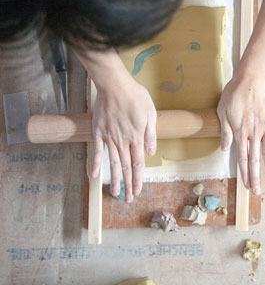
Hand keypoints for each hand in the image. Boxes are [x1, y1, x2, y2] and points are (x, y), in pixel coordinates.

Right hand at [90, 76, 156, 202]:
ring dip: (114, 178)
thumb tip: (151, 152)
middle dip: (128, 184)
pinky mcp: (98, 131)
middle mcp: (122, 140)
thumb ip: (151, 134)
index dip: (138, 178)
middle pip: (126, 167)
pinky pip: (96, 150)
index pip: (138, 163)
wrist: (114, 85)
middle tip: (128, 199)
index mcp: (136, 136)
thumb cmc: (135, 96)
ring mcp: (109, 137)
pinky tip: (93, 175)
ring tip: (115, 193)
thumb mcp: (150, 113)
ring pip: (113, 162)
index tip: (138, 190)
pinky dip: (94, 163)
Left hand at [217, 72, 264, 194]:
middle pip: (255, 159)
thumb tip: (226, 149)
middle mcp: (254, 132)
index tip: (246, 185)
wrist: (252, 76)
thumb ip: (225, 131)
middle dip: (256, 177)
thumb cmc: (234, 92)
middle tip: (257, 192)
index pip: (242, 158)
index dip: (244, 173)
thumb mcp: (223, 110)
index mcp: (240, 132)